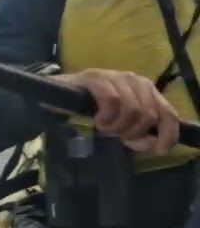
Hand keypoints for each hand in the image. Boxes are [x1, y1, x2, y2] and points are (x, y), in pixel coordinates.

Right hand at [53, 68, 180, 154]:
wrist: (58, 96)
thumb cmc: (94, 110)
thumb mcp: (122, 124)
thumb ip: (140, 134)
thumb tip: (153, 143)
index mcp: (147, 90)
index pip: (169, 113)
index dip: (168, 134)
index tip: (159, 150)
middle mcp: (136, 80)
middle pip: (149, 115)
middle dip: (132, 132)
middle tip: (115, 135)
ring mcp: (116, 77)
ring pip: (133, 110)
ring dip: (117, 126)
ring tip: (104, 127)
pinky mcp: (97, 78)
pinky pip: (112, 102)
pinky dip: (106, 117)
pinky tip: (97, 120)